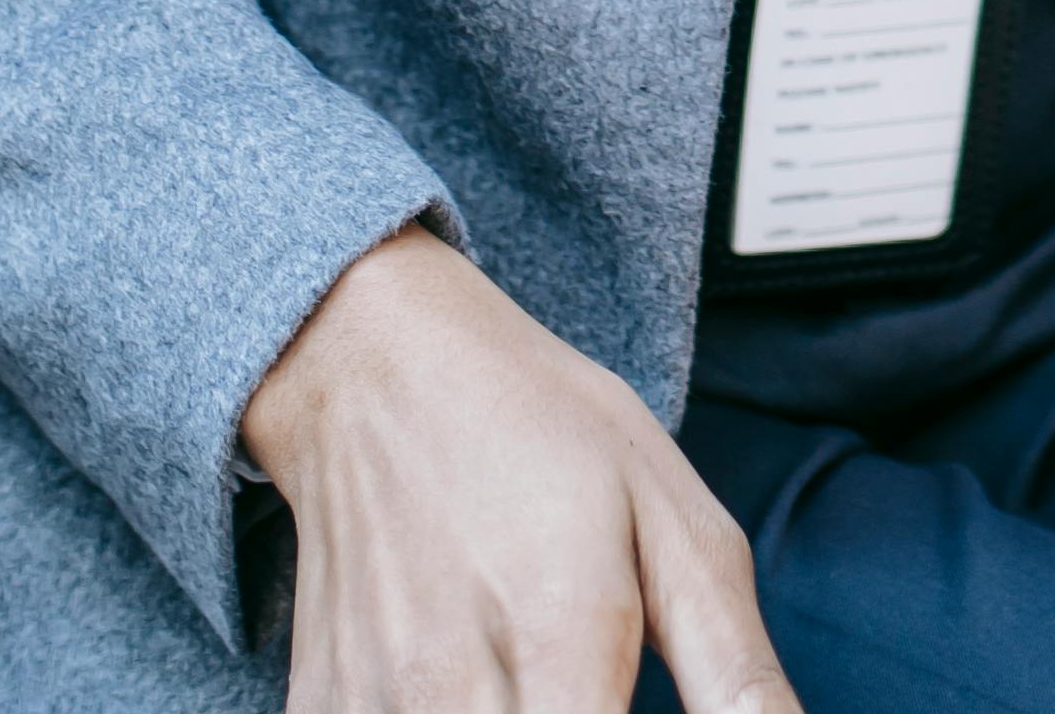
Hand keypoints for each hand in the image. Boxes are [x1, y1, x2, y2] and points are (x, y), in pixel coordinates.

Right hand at [245, 225, 793, 713]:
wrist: (378, 373)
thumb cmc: (540, 432)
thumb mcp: (676, 524)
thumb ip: (734, 669)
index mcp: (560, 636)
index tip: (636, 692)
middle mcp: (445, 691)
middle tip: (598, 678)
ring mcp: (368, 706)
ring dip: (519, 713)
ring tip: (538, 670)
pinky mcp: (320, 709)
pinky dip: (449, 713)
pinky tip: (473, 677)